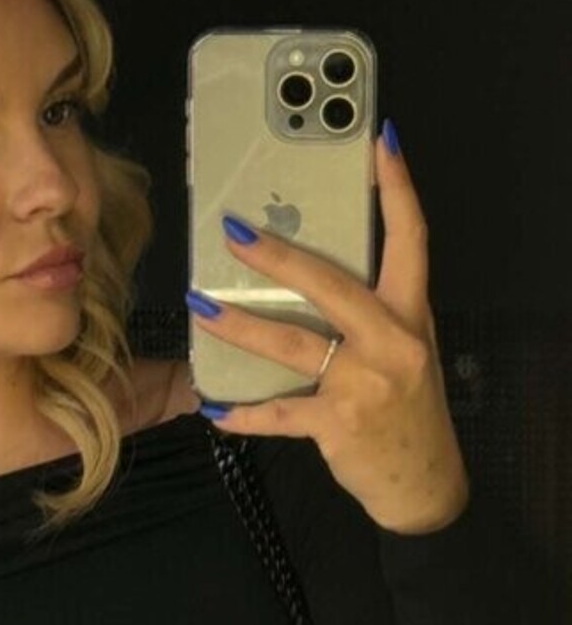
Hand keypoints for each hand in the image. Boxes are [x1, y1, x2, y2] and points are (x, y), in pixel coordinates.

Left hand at [187, 125, 470, 533]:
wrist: (424, 482)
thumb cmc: (405, 408)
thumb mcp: (404, 349)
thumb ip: (369, 312)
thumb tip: (308, 270)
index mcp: (410, 313)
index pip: (410, 238)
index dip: (397, 187)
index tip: (378, 141)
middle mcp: (393, 341)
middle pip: (333, 284)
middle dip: (280, 257)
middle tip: (235, 233)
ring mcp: (367, 383)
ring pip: (294, 344)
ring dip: (240, 326)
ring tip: (200, 307)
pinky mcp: (340, 423)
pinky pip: (280, 413)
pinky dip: (243, 411)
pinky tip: (214, 406)